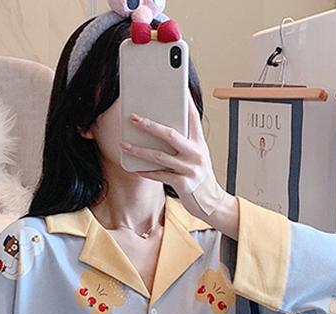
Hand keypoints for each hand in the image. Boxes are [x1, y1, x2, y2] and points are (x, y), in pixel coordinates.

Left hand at [122, 92, 226, 219]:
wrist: (211, 203)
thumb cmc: (200, 178)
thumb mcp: (198, 156)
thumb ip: (185, 143)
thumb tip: (161, 131)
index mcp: (200, 143)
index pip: (192, 117)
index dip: (183, 101)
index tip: (174, 88)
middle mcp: (196, 154)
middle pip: (170, 134)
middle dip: (149, 125)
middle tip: (133, 118)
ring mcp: (190, 169)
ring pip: (160, 156)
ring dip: (140, 150)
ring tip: (124, 145)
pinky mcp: (183, 184)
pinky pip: (160, 175)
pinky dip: (146, 172)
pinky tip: (135, 168)